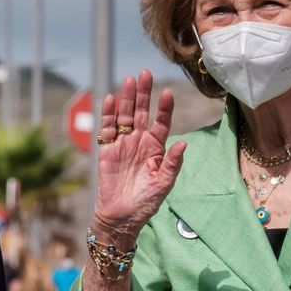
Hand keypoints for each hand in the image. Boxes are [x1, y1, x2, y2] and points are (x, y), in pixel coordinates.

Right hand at [93, 70, 186, 245]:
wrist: (122, 217)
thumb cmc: (146, 202)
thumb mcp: (164, 184)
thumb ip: (172, 163)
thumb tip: (184, 143)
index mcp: (156, 148)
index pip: (161, 122)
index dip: (164, 108)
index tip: (168, 93)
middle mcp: (139, 141)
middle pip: (140, 112)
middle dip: (143, 93)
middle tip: (145, 74)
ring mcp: (122, 144)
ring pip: (124, 116)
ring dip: (126, 98)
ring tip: (129, 80)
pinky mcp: (106, 150)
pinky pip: (106, 129)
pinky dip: (108, 114)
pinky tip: (111, 99)